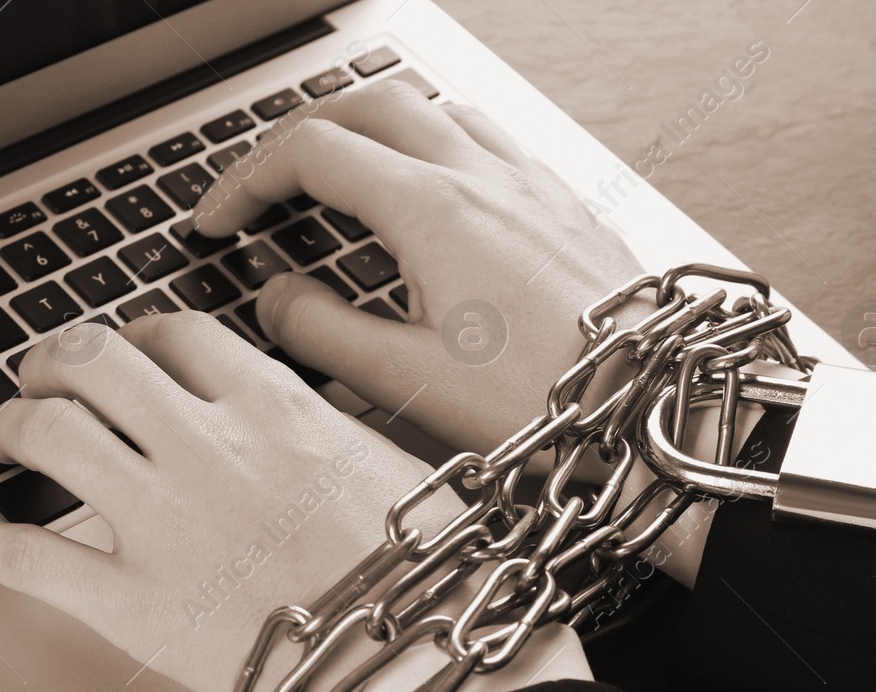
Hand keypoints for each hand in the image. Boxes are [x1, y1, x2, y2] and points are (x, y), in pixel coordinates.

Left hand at [0, 315, 470, 691]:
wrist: (410, 661)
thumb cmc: (415, 574)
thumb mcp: (382, 461)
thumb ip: (315, 424)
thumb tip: (285, 415)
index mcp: (271, 406)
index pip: (172, 334)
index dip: (135, 338)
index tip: (128, 353)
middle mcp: (207, 446)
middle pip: (91, 363)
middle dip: (51, 362)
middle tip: (41, 378)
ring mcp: (162, 521)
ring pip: (46, 432)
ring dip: (10, 424)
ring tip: (5, 435)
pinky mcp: (130, 602)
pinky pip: (21, 554)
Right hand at [194, 79, 653, 459]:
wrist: (657, 403)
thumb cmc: (546, 402)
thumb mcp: (407, 381)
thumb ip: (321, 332)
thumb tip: (275, 299)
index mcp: (432, 210)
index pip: (311, 154)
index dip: (246, 181)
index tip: (219, 221)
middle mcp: (482, 176)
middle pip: (368, 104)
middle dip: (300, 134)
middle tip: (265, 182)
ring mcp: (530, 181)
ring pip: (432, 108)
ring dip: (371, 128)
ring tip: (341, 173)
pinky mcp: (563, 202)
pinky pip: (487, 136)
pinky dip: (434, 143)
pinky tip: (434, 190)